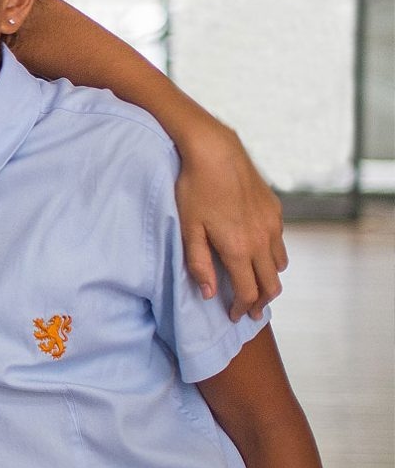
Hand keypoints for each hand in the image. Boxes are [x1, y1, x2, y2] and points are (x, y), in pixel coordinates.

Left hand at [174, 123, 287, 320]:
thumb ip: (198, 264)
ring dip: (269, 279)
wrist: (216, 151)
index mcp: (239, 249)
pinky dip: (272, 256)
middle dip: (261, 301)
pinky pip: (279, 242)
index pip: (248, 292)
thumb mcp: (189, 229)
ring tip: (255, 285)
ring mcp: (272, 224)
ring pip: (279, 264)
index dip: (242, 308)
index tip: (234, 316)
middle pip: (271, 284)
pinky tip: (258, 253)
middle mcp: (262, 240)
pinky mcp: (275, 210)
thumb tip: (208, 294)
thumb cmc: (195, 189)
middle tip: (251, 311)